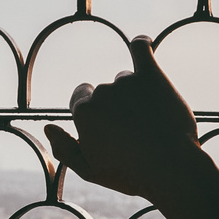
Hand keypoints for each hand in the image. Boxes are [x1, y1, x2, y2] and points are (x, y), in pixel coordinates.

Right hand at [44, 37, 218, 218]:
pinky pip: (141, 49)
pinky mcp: (151, 75)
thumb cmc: (129, 173)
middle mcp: (101, 92)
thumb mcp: (90, 171)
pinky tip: (143, 44)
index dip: (94, 114)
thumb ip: (64, 149)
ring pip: (125, 80)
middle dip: (115, 107)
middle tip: (134, 131)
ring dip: (133, 93)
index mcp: (83, 113)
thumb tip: (48, 127)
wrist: (171, 168)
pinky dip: (141, 45)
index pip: (80, 99)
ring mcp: (126, 82)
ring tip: (151, 120)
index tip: (108, 128)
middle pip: (104, 91)